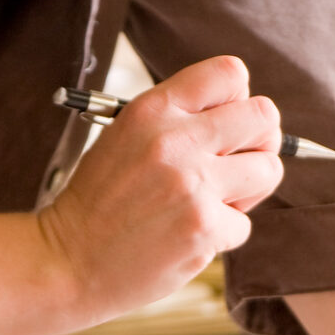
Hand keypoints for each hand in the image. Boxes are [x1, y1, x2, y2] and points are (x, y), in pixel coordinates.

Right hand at [35, 55, 282, 322]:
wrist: (66, 260)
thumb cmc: (100, 199)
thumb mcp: (126, 136)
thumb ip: (179, 119)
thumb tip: (244, 114)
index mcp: (152, 109)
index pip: (230, 74)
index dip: (239, 97)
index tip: (228, 121)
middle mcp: (175, 140)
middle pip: (264, 116)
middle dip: (261, 140)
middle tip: (239, 161)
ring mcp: (192, 185)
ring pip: (268, 170)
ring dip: (249, 188)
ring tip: (212, 199)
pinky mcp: (203, 229)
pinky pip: (244, 224)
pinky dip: (221, 233)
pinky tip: (187, 234)